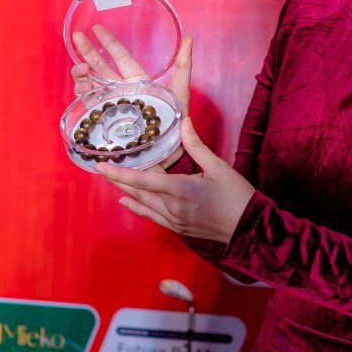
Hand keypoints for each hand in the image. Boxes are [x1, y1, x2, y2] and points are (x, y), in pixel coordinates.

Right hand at [70, 24, 191, 168]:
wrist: (166, 155)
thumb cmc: (175, 124)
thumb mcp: (180, 93)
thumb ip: (184, 66)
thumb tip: (189, 39)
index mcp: (138, 81)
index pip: (121, 57)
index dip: (109, 43)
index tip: (96, 29)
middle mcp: (122, 90)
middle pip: (101, 67)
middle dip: (88, 53)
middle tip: (77, 38)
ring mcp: (112, 104)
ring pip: (92, 84)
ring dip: (83, 74)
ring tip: (80, 69)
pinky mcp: (104, 120)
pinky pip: (89, 104)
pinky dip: (83, 94)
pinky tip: (81, 88)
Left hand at [94, 117, 255, 242]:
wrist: (250, 229)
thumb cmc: (237, 197)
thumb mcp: (219, 168)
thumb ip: (197, 146)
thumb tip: (183, 122)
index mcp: (182, 190)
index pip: (143, 180)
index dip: (120, 173)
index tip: (100, 166)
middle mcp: (174, 208)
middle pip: (138, 192)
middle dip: (119, 180)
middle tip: (101, 168)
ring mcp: (175, 221)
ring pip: (144, 205)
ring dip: (127, 191)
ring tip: (112, 179)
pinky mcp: (180, 228)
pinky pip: (153, 217)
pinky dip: (138, 208)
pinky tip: (127, 201)